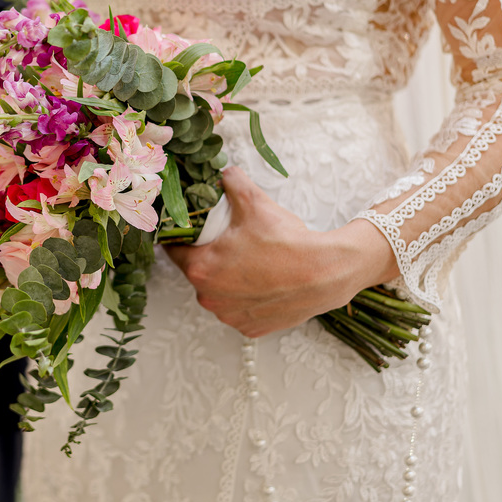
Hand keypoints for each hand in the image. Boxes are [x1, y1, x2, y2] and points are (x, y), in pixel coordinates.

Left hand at [165, 166, 398, 337]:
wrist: (325, 273)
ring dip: (226, 281)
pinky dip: (246, 299)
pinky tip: (262, 284)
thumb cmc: (286, 241)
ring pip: (218, 293)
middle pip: (198, 272)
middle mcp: (208, 298)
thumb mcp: (254, 202)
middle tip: (229, 243)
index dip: (183, 237)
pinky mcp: (250, 328)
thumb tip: (223, 172)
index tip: (193, 231)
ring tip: (249, 263)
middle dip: (209, 257)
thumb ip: (231, 182)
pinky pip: (239, 310)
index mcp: (200, 269)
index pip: (176, 250)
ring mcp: (229, 316)